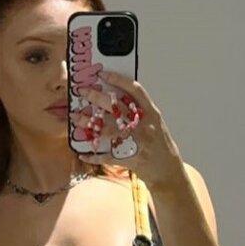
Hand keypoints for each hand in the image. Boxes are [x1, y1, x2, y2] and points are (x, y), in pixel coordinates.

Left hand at [70, 69, 181, 184]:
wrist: (168, 171)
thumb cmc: (160, 145)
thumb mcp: (154, 122)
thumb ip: (139, 111)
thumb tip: (116, 98)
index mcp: (151, 114)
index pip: (134, 90)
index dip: (118, 80)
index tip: (103, 74)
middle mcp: (143, 126)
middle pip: (116, 107)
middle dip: (96, 97)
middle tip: (82, 92)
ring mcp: (135, 142)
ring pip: (107, 128)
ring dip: (88, 123)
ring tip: (75, 117)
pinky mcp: (128, 158)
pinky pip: (106, 156)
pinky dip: (93, 156)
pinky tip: (82, 153)